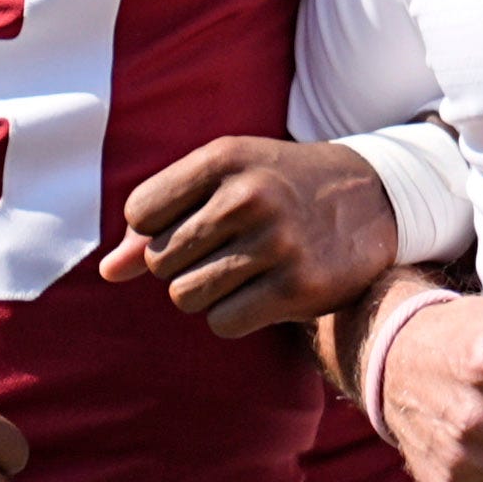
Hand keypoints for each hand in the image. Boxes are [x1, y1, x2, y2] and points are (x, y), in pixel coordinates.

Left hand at [103, 136, 398, 335]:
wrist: (374, 198)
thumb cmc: (279, 187)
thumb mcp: (224, 180)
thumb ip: (159, 219)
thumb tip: (107, 272)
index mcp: (226, 158)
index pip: (140, 212)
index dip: (157, 227)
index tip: (195, 221)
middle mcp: (252, 196)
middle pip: (159, 260)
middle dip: (183, 263)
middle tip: (229, 247)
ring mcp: (278, 243)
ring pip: (185, 296)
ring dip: (206, 293)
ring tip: (245, 270)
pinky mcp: (300, 287)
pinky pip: (222, 323)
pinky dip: (234, 315)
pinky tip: (264, 292)